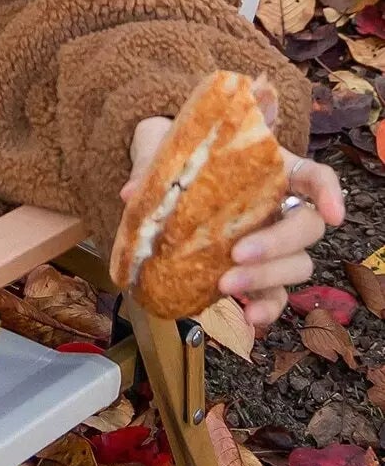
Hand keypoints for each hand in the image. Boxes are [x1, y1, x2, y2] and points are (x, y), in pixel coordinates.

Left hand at [121, 114, 344, 333]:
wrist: (164, 181)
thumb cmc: (177, 156)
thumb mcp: (163, 146)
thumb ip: (153, 164)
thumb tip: (132, 193)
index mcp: (271, 170)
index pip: (314, 177)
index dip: (329, 193)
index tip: (333, 214)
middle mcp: (280, 207)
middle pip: (306, 228)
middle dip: (278, 244)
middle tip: (239, 253)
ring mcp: (271, 244)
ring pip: (295, 266)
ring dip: (265, 278)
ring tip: (226, 284)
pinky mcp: (257, 275)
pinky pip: (275, 296)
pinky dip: (266, 309)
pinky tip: (248, 319)